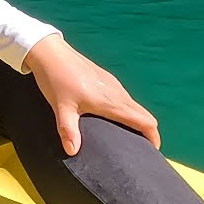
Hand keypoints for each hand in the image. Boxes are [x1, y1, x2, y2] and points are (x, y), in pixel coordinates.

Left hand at [25, 34, 159, 155]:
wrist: (50, 52)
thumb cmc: (56, 79)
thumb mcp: (61, 107)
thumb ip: (68, 130)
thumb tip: (72, 151)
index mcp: (112, 102)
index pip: (146, 121)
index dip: (154, 138)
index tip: (152, 152)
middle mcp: (117, 92)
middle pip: (144, 115)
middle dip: (148, 133)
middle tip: (139, 149)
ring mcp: (113, 84)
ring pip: (134, 105)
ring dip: (136, 121)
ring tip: (126, 136)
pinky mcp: (106, 78)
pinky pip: (124, 97)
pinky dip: (126, 110)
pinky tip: (111, 118)